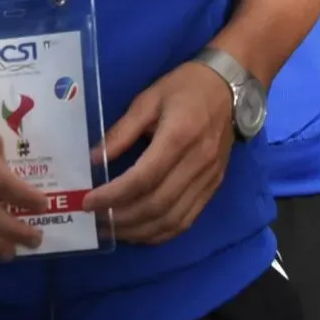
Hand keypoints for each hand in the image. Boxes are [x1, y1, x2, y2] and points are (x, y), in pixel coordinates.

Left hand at [85, 61, 237, 245]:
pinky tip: (141, 232)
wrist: (230, 86)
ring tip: (113, 230)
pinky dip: (162, 232)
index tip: (88, 201)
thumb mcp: (148, 99)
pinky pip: (187, 219)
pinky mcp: (214, 186)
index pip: (143, 178)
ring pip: (172, 219)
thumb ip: (122, 131)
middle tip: (95, 219)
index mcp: (179, 136)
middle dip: (122, 218)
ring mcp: (209, 178)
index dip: (113, 195)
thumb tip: (95, 159)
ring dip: (139, 231)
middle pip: (156, 204)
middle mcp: (197, 162)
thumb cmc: (186, 87)